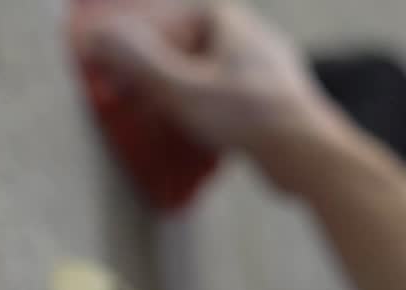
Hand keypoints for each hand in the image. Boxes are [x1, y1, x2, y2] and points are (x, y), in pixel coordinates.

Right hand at [77, 1, 345, 191]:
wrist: (308, 155)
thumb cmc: (245, 116)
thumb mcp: (181, 88)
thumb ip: (138, 62)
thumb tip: (98, 36)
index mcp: (231, 21)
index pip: (171, 17)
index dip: (137, 37)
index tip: (111, 61)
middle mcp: (252, 37)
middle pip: (188, 46)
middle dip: (154, 68)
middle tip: (126, 92)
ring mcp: (267, 70)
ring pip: (208, 73)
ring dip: (177, 91)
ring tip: (153, 114)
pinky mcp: (274, 102)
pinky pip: (226, 97)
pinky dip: (202, 109)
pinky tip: (192, 132)